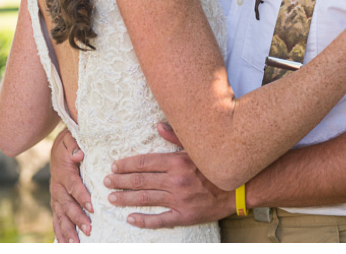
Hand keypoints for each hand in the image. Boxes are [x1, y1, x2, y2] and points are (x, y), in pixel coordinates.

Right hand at [49, 128, 91, 241]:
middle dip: (77, 219)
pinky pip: (56, 220)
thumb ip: (74, 145)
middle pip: (67, 205)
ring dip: (67, 230)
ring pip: (60, 216)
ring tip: (76, 244)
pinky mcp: (56, 204)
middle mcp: (57, 187)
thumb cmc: (69, 144)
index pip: (73, 186)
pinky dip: (59, 233)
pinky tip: (65, 245)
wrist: (58, 148)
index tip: (92, 207)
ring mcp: (55, 198)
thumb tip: (78, 154)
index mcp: (63, 172)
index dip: (82, 197)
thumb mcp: (70, 139)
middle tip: (89, 229)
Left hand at [106, 123, 234, 228]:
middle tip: (106, 181)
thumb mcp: (197, 147)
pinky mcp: (185, 215)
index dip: (127, 164)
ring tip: (112, 197)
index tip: (114, 165)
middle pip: (141, 180)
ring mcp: (179, 199)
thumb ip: (176, 137)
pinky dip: (144, 220)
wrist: (239, 187)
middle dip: (120, 181)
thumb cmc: (215, 165)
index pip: (144, 162)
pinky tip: (130, 219)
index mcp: (177, 161)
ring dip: (126, 198)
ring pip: (146, 198)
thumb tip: (157, 126)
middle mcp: (175, 180)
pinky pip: (160, 220)